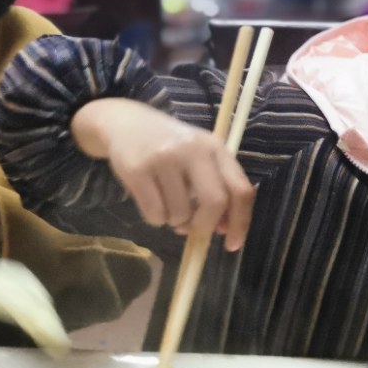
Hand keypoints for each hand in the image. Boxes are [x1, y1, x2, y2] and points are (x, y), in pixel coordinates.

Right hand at [71, 98, 254, 250]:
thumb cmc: (170, 145)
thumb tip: (225, 228)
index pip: (240, 189)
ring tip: (166, 203)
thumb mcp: (199, 156)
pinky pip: (155, 215)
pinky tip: (151, 200)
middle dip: (204, 226)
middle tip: (192, 230)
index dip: (240, 222)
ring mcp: (164, 158)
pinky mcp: (138, 170)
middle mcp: (193, 150)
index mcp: (215, 147)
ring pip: (180, 214)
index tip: (232, 244)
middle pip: (215, 203)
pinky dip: (155, 218)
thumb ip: (216, 186)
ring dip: (174, 221)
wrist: (127, 123)